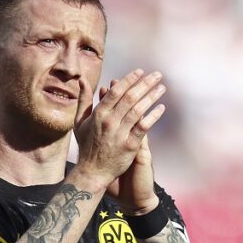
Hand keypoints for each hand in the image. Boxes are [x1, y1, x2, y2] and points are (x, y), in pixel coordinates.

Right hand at [72, 70, 165, 192]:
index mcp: (98, 114)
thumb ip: (84, 100)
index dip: (129, 79)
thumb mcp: (80, 122)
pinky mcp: (130, 145)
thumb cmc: (87, 145)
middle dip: (145, 83)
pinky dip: (153, 116)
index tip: (140, 71)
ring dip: (152, 97)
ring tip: (162, 87)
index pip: (116, 91)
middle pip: (130, 97)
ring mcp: (120, 133)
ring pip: (138, 110)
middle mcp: (109, 122)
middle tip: (157, 74)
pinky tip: (161, 108)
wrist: (92, 172)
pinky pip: (144, 127)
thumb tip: (83, 81)